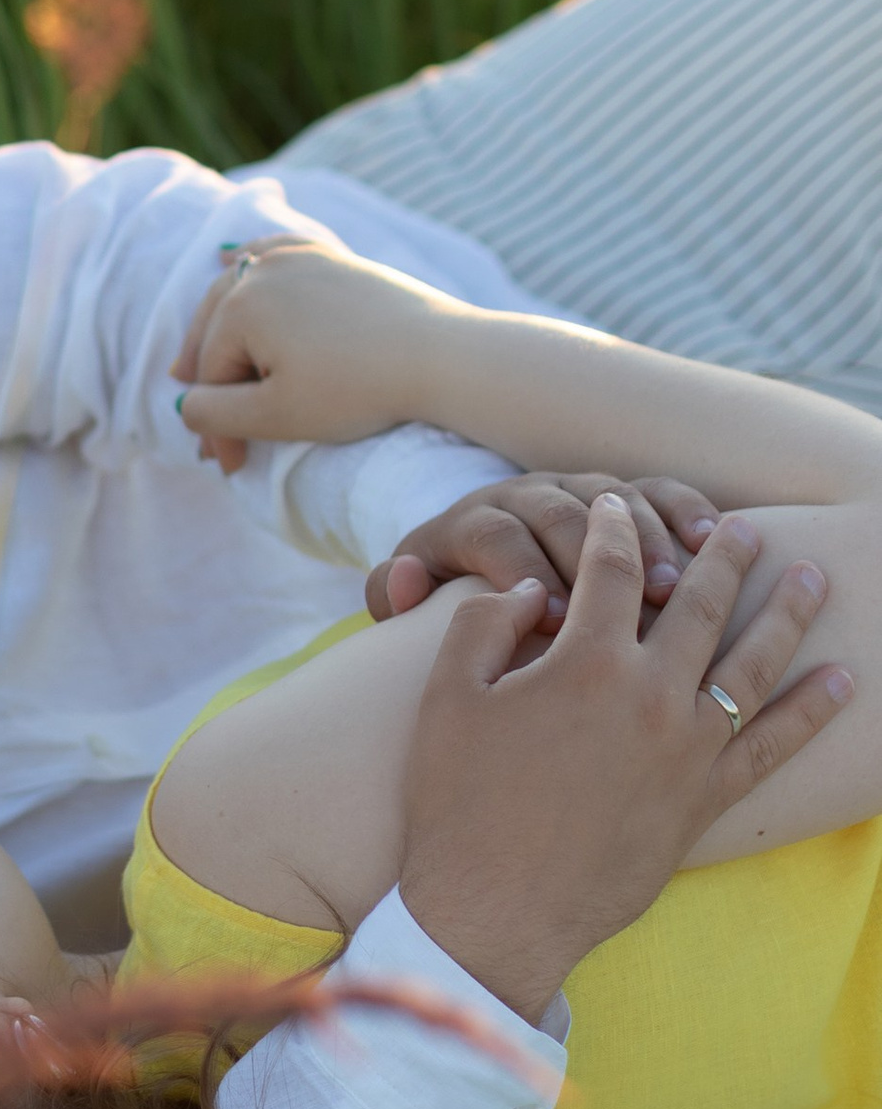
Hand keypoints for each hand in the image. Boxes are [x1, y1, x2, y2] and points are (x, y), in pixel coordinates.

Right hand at [171, 234, 443, 472]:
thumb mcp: (274, 416)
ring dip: (219, 324)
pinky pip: (277, 249)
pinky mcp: (332, 256)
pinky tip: (234, 258)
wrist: (441, 357)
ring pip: (238, 287)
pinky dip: (252, 258)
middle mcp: (261, 271)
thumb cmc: (356, 390)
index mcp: (238, 307)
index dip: (216, 428)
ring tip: (201, 350)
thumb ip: (213, 415)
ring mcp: (299, 256)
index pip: (210, 376)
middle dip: (211, 378)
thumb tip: (183, 405)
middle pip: (215, 329)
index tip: (232, 467)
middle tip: (203, 420)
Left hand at [369, 473, 721, 626]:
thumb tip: (407, 578)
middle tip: (631, 605)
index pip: (497, 536)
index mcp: (474, 520)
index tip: (557, 619)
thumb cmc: (448, 595)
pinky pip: (657, 490)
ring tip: (675, 587)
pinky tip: (713, 540)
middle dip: (594, 558)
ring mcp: (578, 489)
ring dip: (647, 540)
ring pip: (614, 500)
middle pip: (560, 514)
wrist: (479, 550)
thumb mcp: (411, 593)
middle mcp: (527, 495)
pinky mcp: (622, 495)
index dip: (525, 571)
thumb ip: (396, 590)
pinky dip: (685, 508)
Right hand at [394, 498, 850, 1022]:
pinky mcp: (705, 799)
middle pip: (700, 604)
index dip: (613, 530)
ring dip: (786, 614)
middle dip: (722, 557)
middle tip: (743, 529)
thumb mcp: (445, 699)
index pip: (613, 570)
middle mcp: (650, 694)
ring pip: (752, 663)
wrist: (495, 909)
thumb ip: (483, 626)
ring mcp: (687, 748)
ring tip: (811, 578)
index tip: (617, 508)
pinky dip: (811, 710)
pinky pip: (773, 744)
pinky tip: (840, 680)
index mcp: (583, 661)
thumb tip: (531, 592)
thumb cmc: (458, 804)